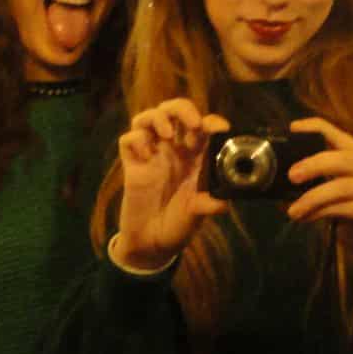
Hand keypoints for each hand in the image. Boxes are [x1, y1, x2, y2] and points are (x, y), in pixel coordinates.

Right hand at [113, 98, 230, 269]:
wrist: (151, 244)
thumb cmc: (178, 225)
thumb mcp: (197, 213)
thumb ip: (209, 203)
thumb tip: (224, 200)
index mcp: (194, 157)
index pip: (202, 127)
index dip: (210, 121)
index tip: (217, 127)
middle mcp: (173, 151)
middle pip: (174, 112)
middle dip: (183, 109)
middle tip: (192, 123)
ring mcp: (151, 155)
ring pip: (148, 118)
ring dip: (158, 117)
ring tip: (167, 134)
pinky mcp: (132, 165)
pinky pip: (128, 140)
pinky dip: (136, 140)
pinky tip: (146, 157)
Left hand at [284, 116, 352, 290]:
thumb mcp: (342, 200)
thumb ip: (326, 185)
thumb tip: (290, 178)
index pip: (345, 137)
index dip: (318, 128)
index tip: (294, 129)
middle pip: (346, 158)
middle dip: (314, 164)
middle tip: (291, 176)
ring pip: (344, 186)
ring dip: (313, 197)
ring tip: (293, 210)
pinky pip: (348, 208)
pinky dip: (323, 212)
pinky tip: (308, 218)